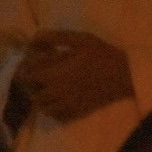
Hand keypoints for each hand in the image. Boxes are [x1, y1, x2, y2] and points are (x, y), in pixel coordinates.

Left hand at [14, 29, 132, 121]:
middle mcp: (58, 91)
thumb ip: (56, 38)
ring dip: (40, 98)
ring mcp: (66, 104)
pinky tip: (57, 100)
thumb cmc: (102, 54)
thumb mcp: (80, 40)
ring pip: (42, 107)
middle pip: (33, 94)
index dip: (27, 70)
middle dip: (32, 85)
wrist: (124, 75)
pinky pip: (56, 115)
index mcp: (56, 73)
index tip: (32, 63)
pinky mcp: (76, 111)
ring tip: (46, 88)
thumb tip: (35, 36)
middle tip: (38, 75)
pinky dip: (52, 109)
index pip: (29, 76)